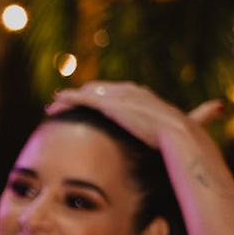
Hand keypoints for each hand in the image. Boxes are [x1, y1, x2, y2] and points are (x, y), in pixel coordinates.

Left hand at [49, 81, 224, 149]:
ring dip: (68, 99)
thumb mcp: (165, 133)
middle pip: (97, 89)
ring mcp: (119, 96)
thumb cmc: (176, 139)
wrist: (180, 135)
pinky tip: (54, 104)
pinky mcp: (110, 105)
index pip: (114, 91)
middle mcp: (129, 91)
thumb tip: (159, 145)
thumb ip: (157, 134)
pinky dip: (67, 99)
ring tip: (53, 107)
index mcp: (142, 95)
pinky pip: (82, 100)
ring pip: (86, 93)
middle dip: (80, 96)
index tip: (86, 104)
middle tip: (62, 104)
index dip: (98, 97)